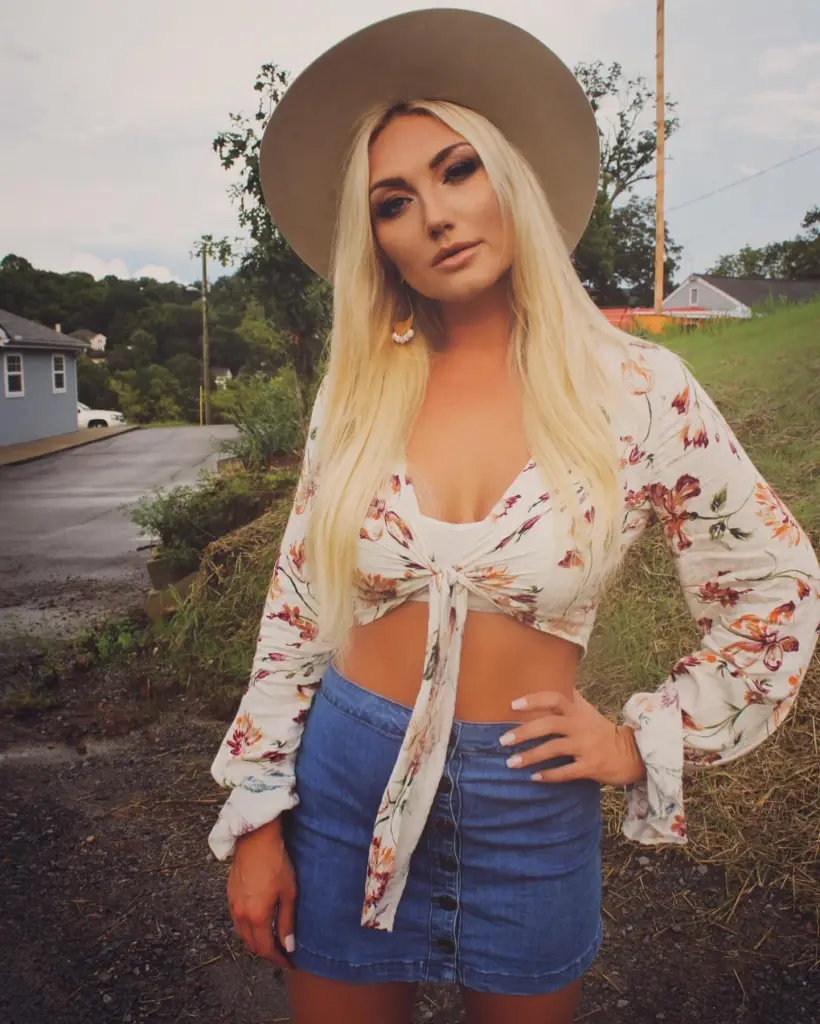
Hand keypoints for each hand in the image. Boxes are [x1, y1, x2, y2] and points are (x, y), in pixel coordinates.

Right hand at [227, 820, 296, 969]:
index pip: (266, 949)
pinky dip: (247, 928)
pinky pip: (237, 921)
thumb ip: (287, 922)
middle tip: (282, 952)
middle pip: (252, 945)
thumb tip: (288, 946)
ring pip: (242, 934)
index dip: (277, 959)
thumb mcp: (288, 893)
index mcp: (256, 916)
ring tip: (271, 939)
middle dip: (267, 952)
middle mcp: (241, 915)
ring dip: (255, 941)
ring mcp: (232, 905)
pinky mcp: (230, 895)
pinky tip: (258, 922)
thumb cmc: (276, 863)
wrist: (256, 839)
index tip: (288, 963)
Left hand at [500, 689, 646, 786]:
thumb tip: (556, 678)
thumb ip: (570, 697)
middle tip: (503, 740)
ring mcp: (585, 746)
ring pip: (554, 749)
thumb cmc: (601, 730)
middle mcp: (580, 726)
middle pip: (549, 724)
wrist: (630, 754)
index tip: (513, 705)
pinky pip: (566, 772)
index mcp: (577, 712)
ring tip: (511, 763)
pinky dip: (549, 775)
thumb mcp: (587, 710)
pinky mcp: (590, 766)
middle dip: (524, 732)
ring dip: (530, 756)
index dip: (534, 700)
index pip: (555, 698)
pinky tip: (534, 777)